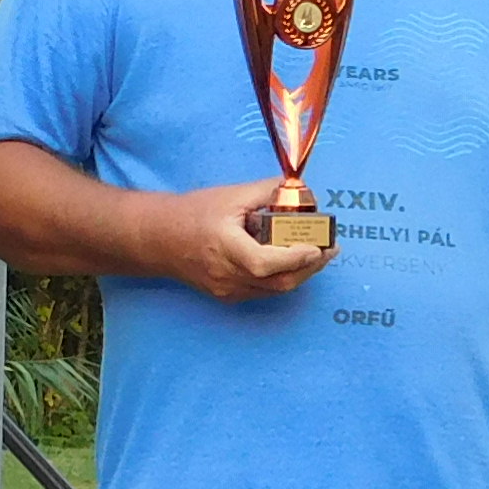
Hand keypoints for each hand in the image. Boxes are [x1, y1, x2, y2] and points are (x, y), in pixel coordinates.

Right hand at [156, 188, 332, 302]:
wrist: (159, 239)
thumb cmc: (193, 213)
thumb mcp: (231, 195)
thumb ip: (268, 192)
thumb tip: (302, 192)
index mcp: (224, 247)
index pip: (266, 263)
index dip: (296, 257)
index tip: (318, 245)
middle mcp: (226, 275)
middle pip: (279, 282)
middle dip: (311, 267)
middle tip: (330, 248)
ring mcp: (227, 290)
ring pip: (275, 290)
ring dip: (301, 274)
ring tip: (317, 254)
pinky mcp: (227, 296)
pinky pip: (264, 291)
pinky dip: (283, 278)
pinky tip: (292, 262)